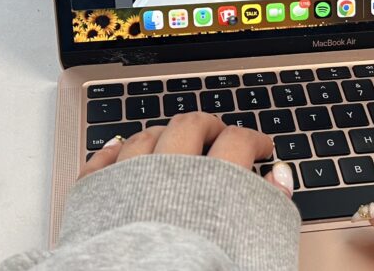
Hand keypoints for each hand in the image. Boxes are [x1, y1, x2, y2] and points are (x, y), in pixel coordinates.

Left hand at [79, 112, 293, 198]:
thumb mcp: (257, 247)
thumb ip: (272, 205)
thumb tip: (279, 175)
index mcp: (211, 183)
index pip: (238, 140)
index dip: (255, 140)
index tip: (261, 147)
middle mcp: (169, 172)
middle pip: (191, 126)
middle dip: (210, 126)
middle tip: (220, 134)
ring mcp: (128, 181)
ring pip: (147, 137)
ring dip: (165, 133)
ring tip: (175, 141)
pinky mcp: (94, 200)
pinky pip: (101, 160)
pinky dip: (112, 150)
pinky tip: (119, 146)